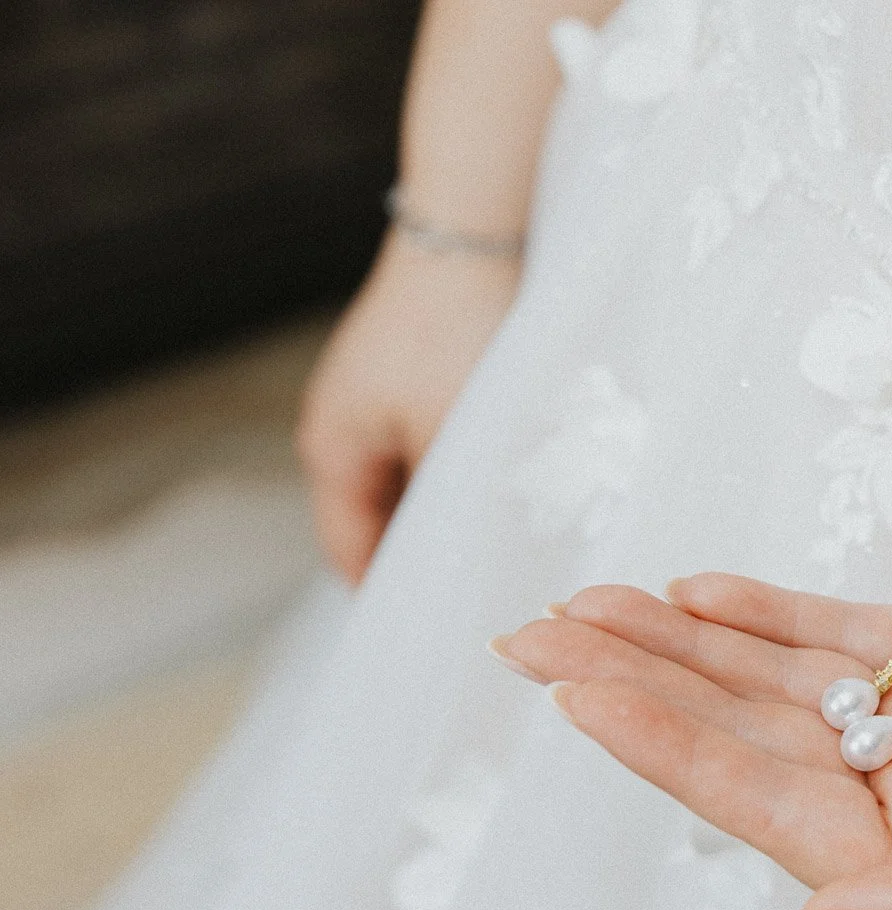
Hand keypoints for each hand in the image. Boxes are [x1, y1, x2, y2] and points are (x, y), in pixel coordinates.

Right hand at [297, 237, 518, 582]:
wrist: (471, 233)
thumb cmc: (460, 336)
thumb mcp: (458, 439)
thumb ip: (454, 508)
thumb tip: (467, 568)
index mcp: (333, 452)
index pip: (353, 553)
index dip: (395, 596)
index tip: (442, 634)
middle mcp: (338, 427)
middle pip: (376, 519)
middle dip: (424, 555)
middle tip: (479, 598)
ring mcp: (368, 396)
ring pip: (405, 482)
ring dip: (443, 509)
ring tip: (496, 545)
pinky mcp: (402, 371)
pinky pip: (422, 442)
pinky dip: (451, 469)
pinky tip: (498, 482)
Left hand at [494, 560, 891, 909]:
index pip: (777, 810)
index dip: (672, 747)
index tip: (577, 688)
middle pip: (757, 743)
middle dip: (646, 686)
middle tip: (532, 633)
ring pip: (788, 682)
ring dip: (689, 641)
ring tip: (586, 598)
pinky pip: (850, 634)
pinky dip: (773, 611)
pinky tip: (694, 587)